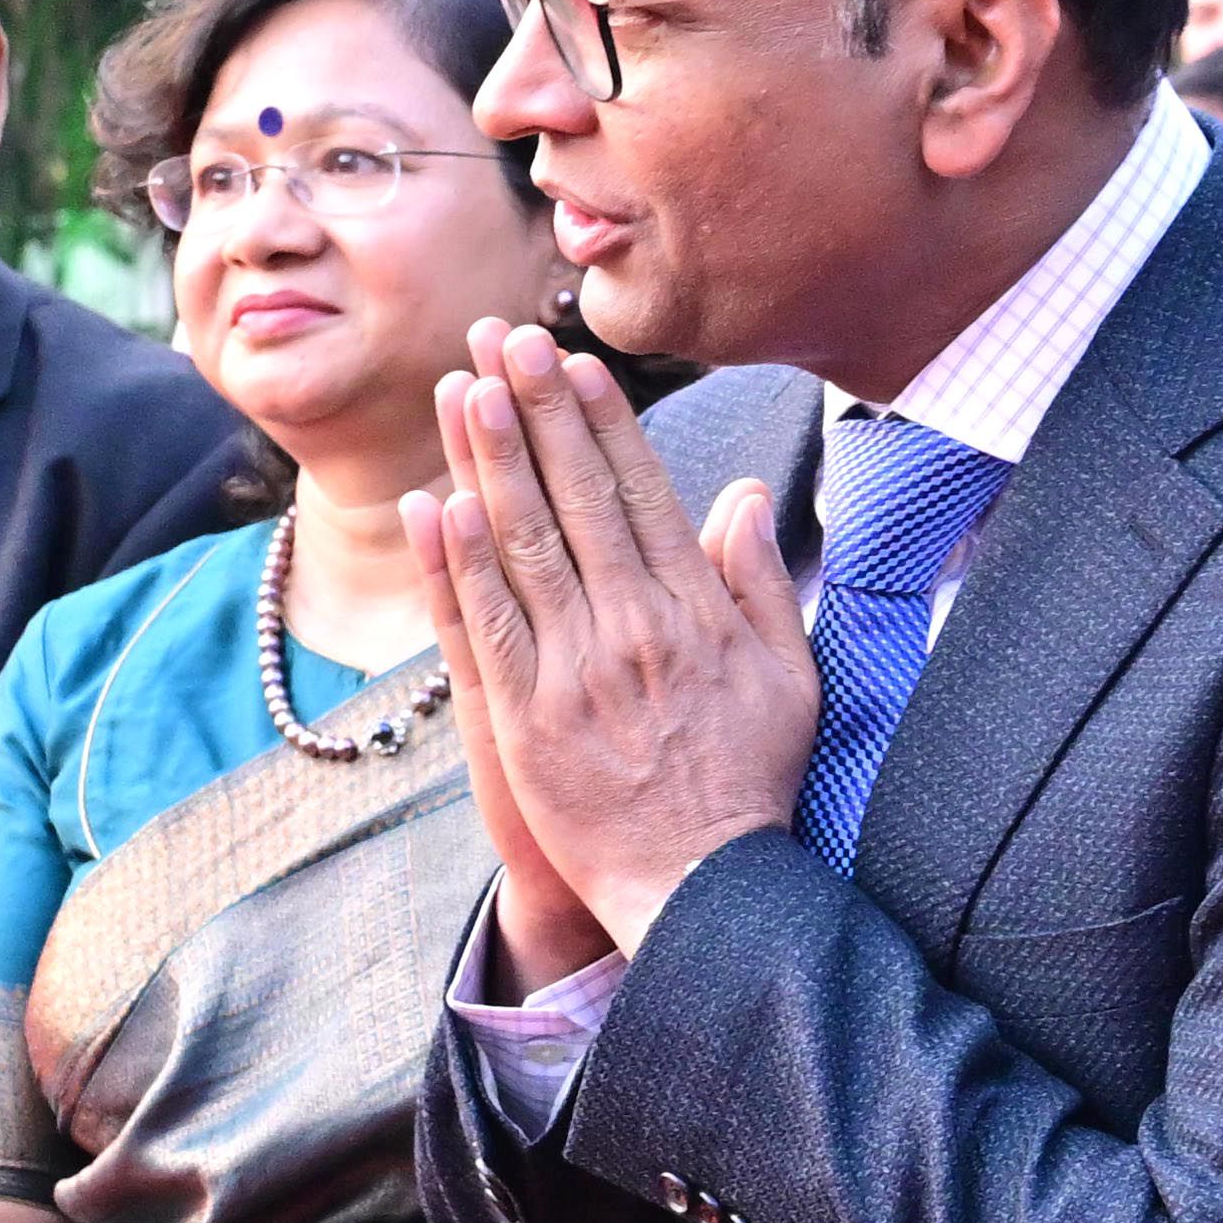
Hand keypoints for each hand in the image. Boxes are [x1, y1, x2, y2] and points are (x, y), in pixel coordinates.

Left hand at [409, 322, 814, 968]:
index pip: (639, 493)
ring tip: (461, 389)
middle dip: (538, 410)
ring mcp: (573, 673)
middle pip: (575, 498)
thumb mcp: (788, 674)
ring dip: (489, 461)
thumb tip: (741, 495)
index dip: (602, 422)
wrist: (701, 886)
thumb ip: (757, 582)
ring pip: (522, 546)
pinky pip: (483, 627)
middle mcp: (632, 628)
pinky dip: (454, 564)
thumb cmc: (748, 780)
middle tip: (506, 337)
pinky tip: (433, 503)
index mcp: (694, 611)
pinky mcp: (524, 720)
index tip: (574, 362)